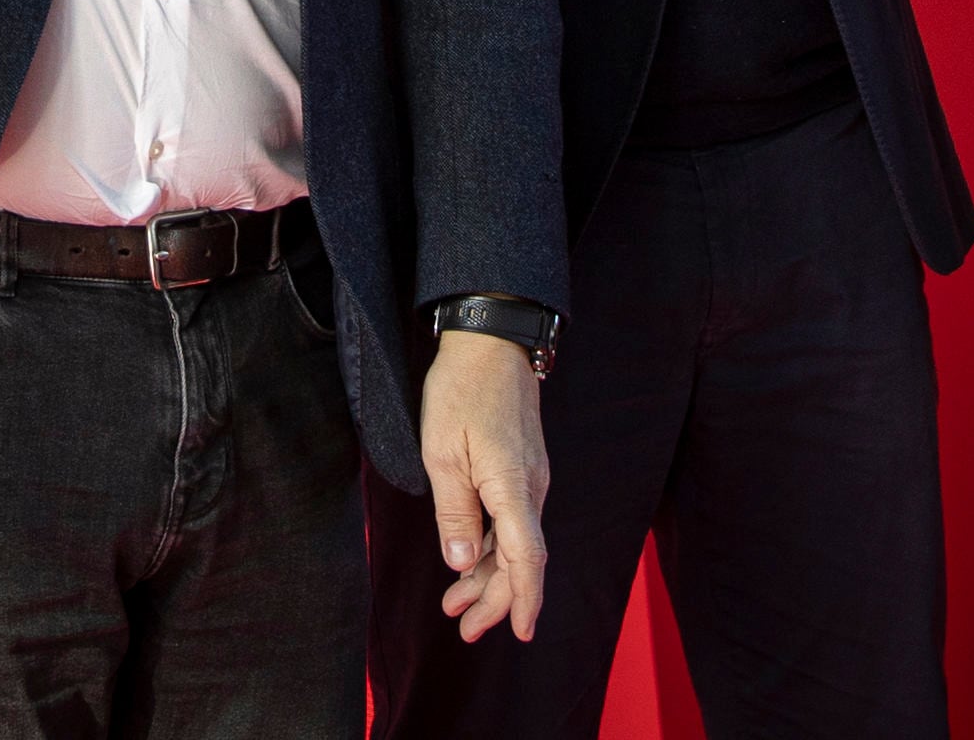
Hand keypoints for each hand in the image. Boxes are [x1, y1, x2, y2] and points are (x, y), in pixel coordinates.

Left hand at [419, 328, 549, 644]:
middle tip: (463, 629)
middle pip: (521, 559)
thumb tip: (458, 562)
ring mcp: (530, 477)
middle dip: (495, 599)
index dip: (523, 599)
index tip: (520, 633)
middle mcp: (531, 486)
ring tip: (456, 604)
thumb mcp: (442, 451)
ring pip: (516, 541)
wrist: (490, 340)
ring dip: (488, 575)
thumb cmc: (461, 390)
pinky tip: (467, 560)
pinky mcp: (523, 467)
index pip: (526, 557)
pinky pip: (513, 520)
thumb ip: (454, 511)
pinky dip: (491, 546)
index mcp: (513, 485)